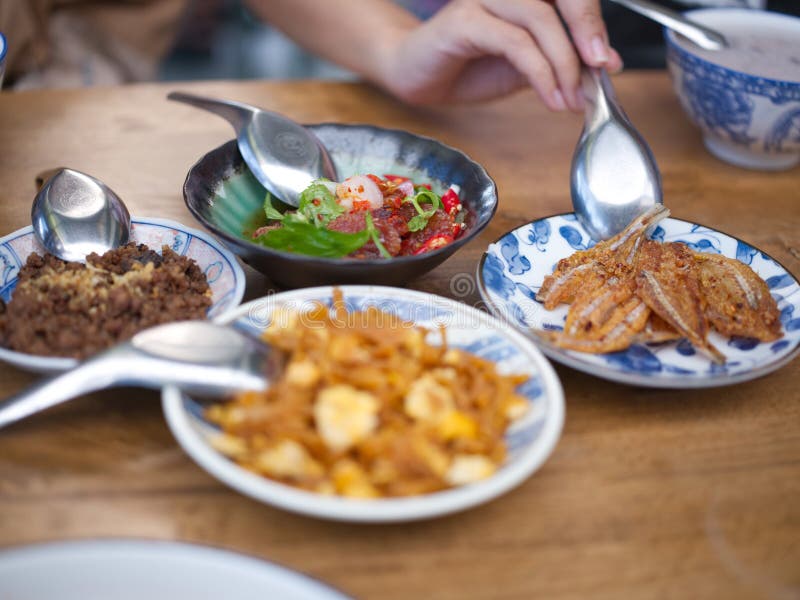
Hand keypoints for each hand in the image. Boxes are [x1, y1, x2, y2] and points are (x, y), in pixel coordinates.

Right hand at [378, 0, 622, 110]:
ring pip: (541, 19)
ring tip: (571, 98)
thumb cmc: (467, 67)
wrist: (416, 77)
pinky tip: (550, 96)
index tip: (608, 63)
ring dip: (563, 62)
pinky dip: (539, 72)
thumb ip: (562, 62)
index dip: (594, 24)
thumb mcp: (526, 68)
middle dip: (588, 30)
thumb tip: (606, 65)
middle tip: (601, 69)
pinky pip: (514, 42)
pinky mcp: (464, 20)